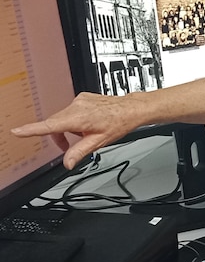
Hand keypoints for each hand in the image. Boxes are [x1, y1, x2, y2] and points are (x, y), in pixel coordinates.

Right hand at [10, 92, 143, 169]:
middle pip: (54, 123)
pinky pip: (70, 111)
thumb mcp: (99, 142)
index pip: (49, 126)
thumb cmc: (119, 122)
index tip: (17, 131)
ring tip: (85, 133)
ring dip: (68, 128)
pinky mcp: (82, 98)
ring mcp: (79, 100)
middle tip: (68, 147)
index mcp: (78, 118)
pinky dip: (74, 120)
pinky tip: (88, 123)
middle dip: (58, 136)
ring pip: (62, 118)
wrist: (130, 109)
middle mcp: (76, 106)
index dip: (31, 130)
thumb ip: (80, 153)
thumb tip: (67, 163)